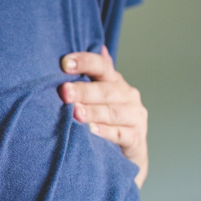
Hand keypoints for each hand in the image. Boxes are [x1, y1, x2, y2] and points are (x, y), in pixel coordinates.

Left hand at [60, 46, 148, 187]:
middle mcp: (127, 96)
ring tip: (75, 112)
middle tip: (64, 92)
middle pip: (105, 90)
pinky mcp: (136, 137)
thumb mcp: (99, 97)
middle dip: (83, 91)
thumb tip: (97, 47)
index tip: (64, 63)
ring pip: (112, 112)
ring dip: (93, 112)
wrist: (126, 154)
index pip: (102, 66)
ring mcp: (134, 117)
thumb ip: (93, 75)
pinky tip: (91, 131)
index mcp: (115, 83)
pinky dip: (105, 132)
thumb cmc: (107, 121)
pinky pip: (119, 134)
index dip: (85, 62)